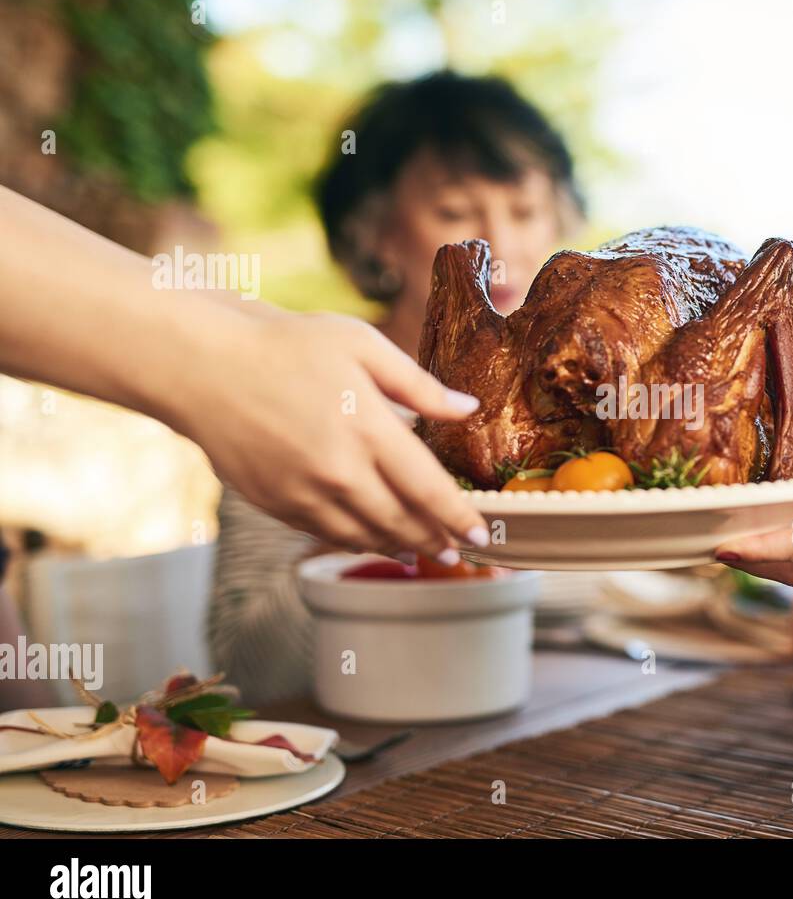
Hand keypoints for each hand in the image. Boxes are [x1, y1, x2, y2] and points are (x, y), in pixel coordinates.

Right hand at [172, 307, 487, 560]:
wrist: (203, 366)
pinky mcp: (276, 504)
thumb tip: (467, 409)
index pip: (429, 490)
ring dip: (399, 548)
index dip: (460, 519)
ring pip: (365, 536)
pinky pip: (328, 533)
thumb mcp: (362, 346)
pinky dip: (357, 540)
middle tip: (457, 552)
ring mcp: (305, 493)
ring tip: (422, 552)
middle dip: (435, 541)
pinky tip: (373, 538)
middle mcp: (339, 471)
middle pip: (401, 523)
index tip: (482, 536)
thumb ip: (419, 385)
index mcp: (368, 430)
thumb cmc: (287, 346)